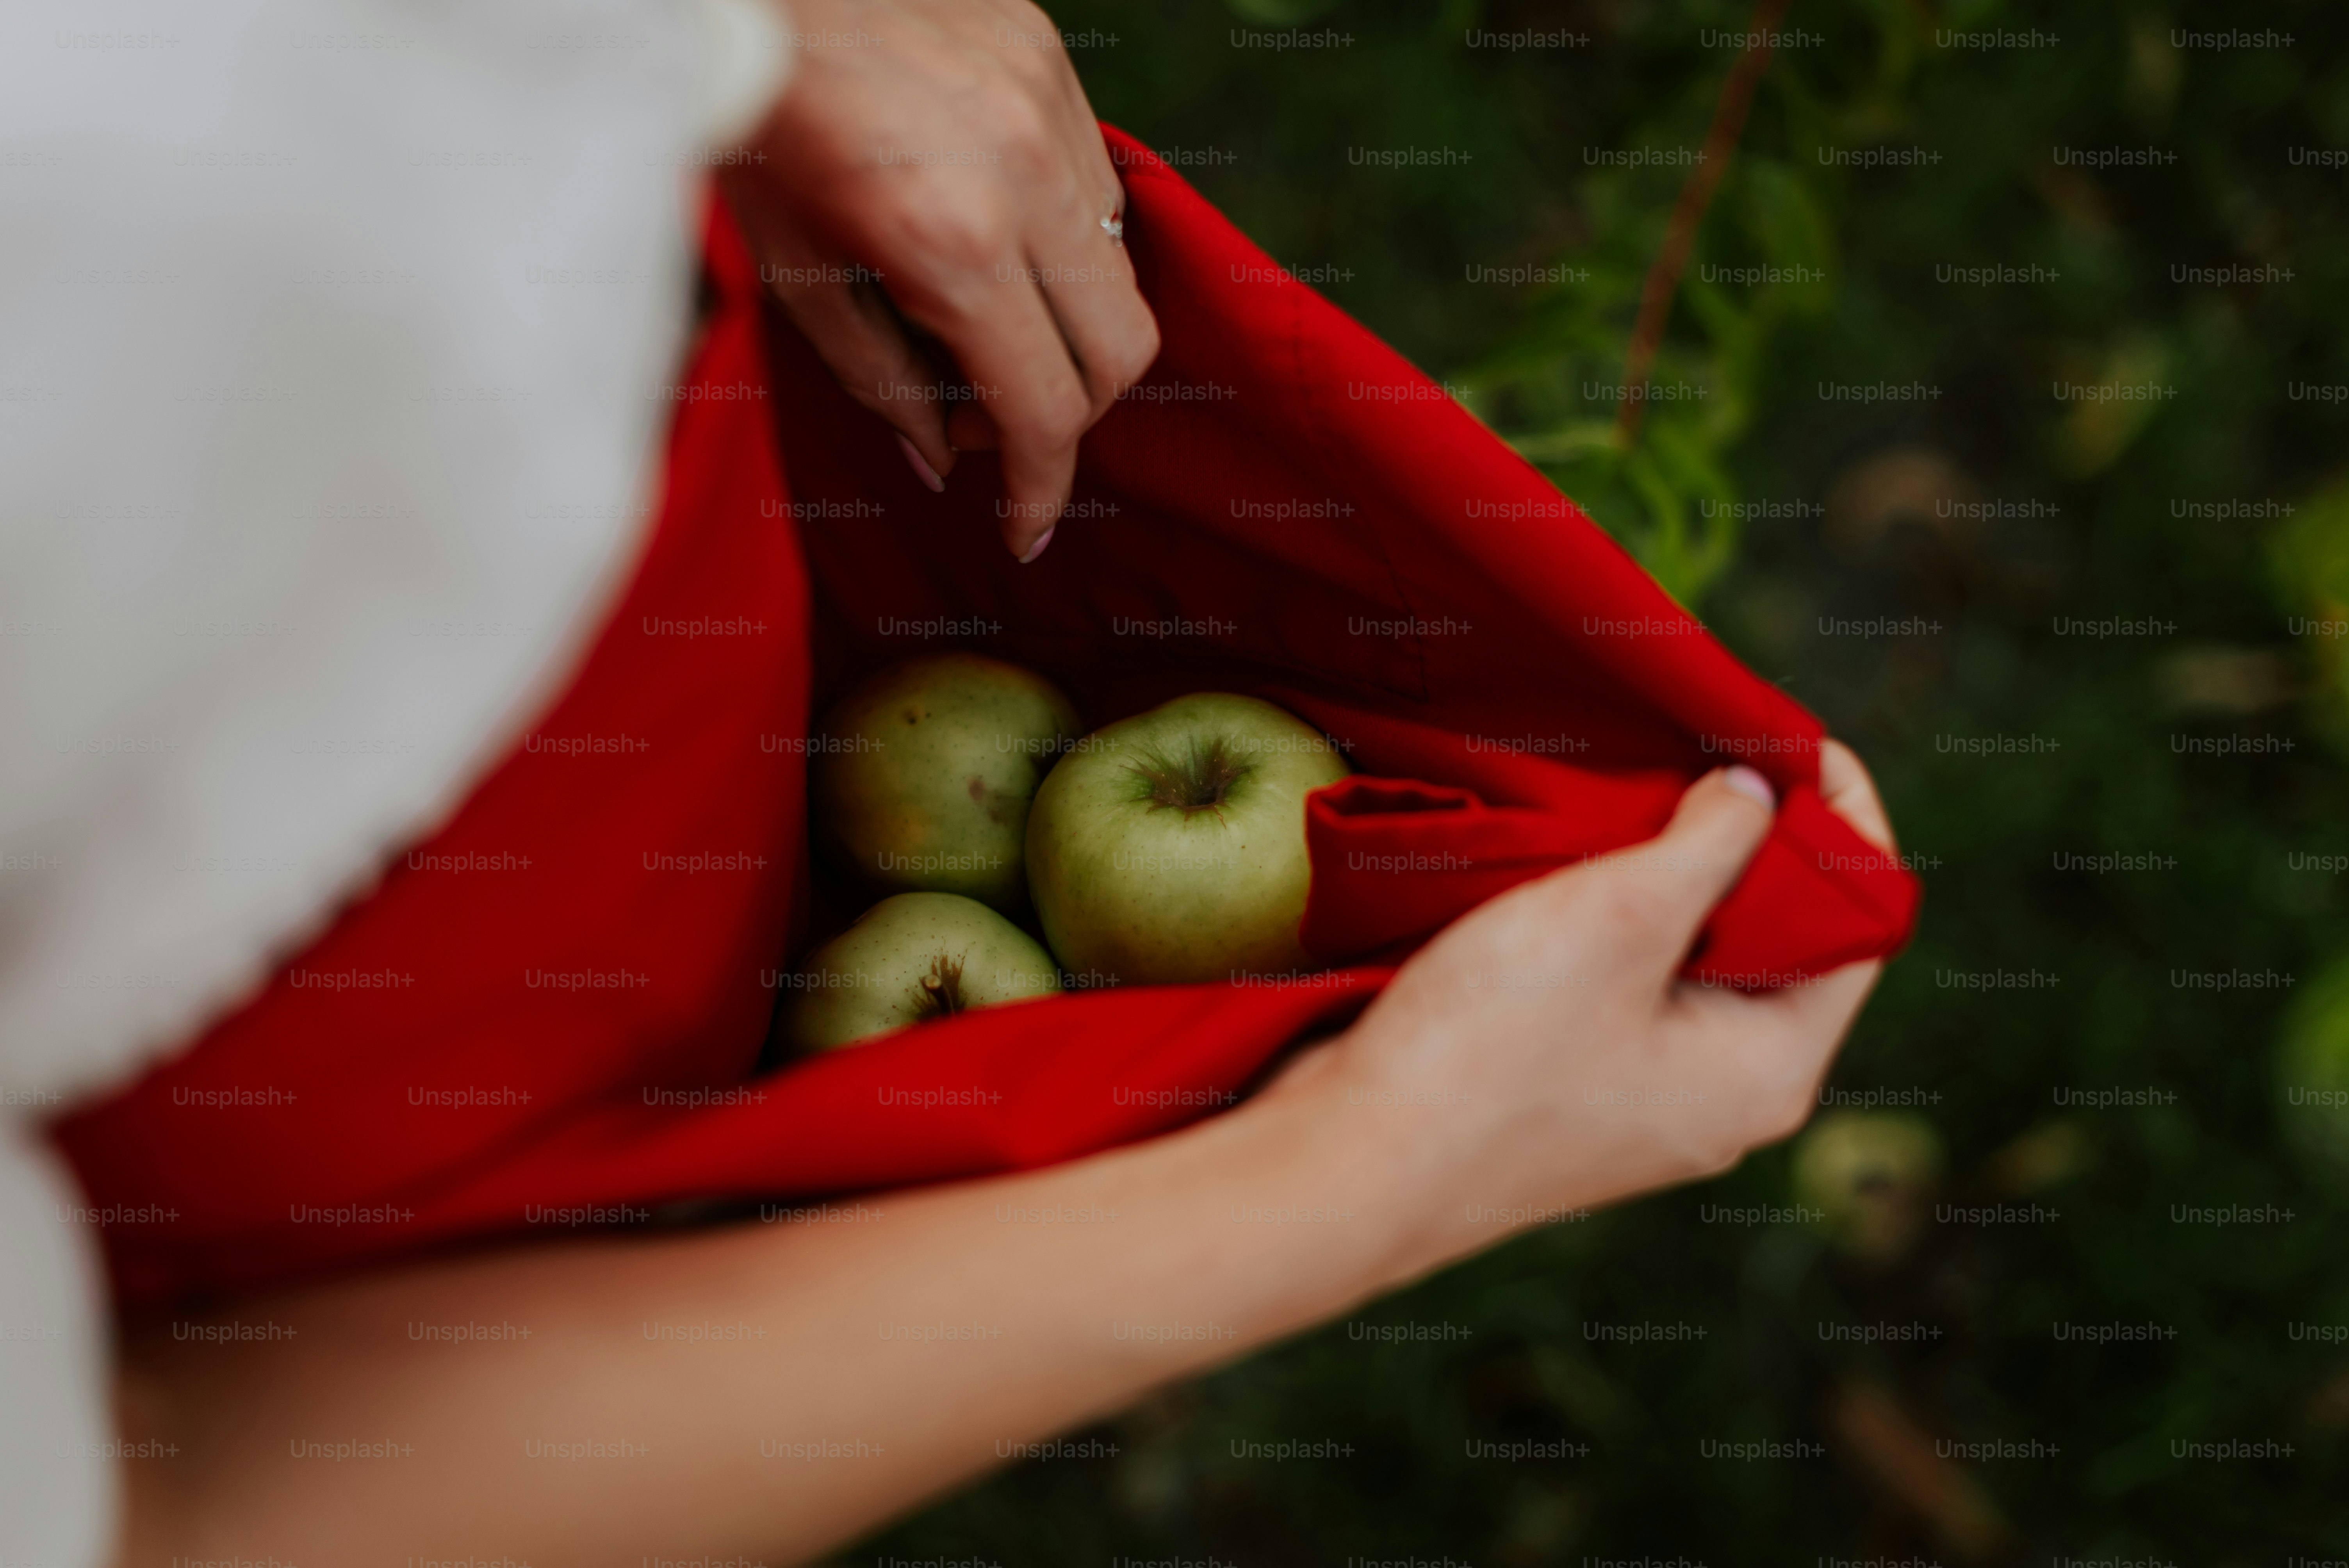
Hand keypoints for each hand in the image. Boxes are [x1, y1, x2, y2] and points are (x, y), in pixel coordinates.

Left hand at [724, 0, 1159, 560]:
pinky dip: (1061, 239)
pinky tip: (994, 238)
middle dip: (1070, 414)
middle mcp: (1024, 172)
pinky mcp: (1048, 55)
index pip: (1046, 407)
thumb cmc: (748, 125)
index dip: (1041, 487)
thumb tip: (940, 463)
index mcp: (952, 240)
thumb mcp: (794, 275)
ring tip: (987, 328)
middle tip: (996, 428)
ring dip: (1070, 326)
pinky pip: (1096, 183)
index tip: (1022, 527)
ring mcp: (1048, 104)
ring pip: (1121, 268)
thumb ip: (879, 379)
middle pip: (1121, 350)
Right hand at [1265, 742, 1895, 1276]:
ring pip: (1691, 961)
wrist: (1351, 1164)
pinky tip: (1564, 868)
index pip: (1860, 926)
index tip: (1789, 742)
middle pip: (1780, 942)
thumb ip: (1709, 845)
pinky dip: (1609, 921)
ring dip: (1664, 876)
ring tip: (1626, 794)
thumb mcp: (1619, 915)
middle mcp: (1723, 1097)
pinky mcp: (1571, 1092)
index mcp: (1769, 1069)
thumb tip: (1756, 793)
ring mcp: (1645, 1101)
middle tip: (1698, 751)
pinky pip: (1623, 988)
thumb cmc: (1491, 1049)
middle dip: (1745, 841)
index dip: (1843, 824)